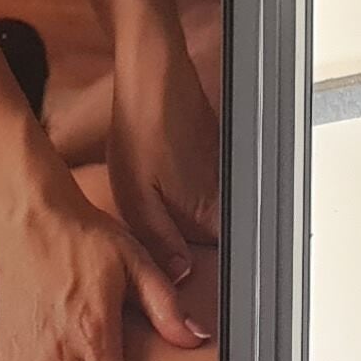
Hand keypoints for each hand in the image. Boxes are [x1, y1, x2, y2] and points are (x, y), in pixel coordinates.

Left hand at [106, 42, 221, 283]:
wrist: (155, 80)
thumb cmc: (145, 131)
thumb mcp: (137, 198)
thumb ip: (160, 242)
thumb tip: (178, 275)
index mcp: (208, 215)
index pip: (213, 266)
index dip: (190, 277)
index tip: (169, 280)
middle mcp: (222, 201)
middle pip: (208, 246)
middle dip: (181, 253)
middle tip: (153, 241)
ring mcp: (221, 182)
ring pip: (203, 222)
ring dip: (180, 226)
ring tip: (154, 208)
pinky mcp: (213, 165)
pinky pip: (200, 198)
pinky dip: (180, 200)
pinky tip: (159, 186)